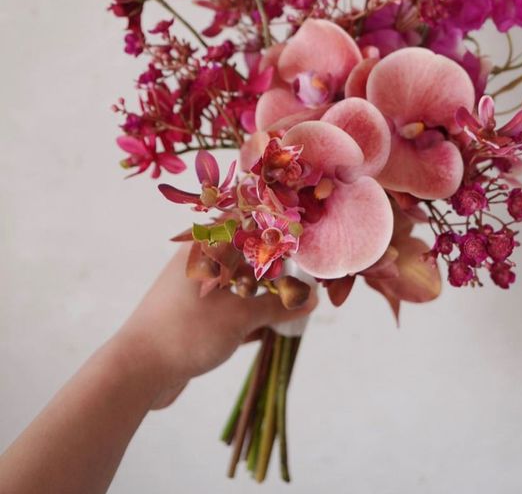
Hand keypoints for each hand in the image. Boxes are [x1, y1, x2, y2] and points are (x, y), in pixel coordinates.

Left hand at [111, 244, 316, 408]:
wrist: (135, 372)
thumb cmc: (186, 332)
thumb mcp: (239, 317)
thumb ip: (277, 305)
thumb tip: (311, 298)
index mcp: (204, 249)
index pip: (245, 222)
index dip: (274, 227)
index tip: (303, 238)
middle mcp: (198, 263)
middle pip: (244, 254)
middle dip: (274, 266)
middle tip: (305, 277)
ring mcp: (194, 290)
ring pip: (236, 282)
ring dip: (262, 292)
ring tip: (291, 304)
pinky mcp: (192, 315)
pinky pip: (227, 305)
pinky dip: (247, 312)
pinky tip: (268, 329)